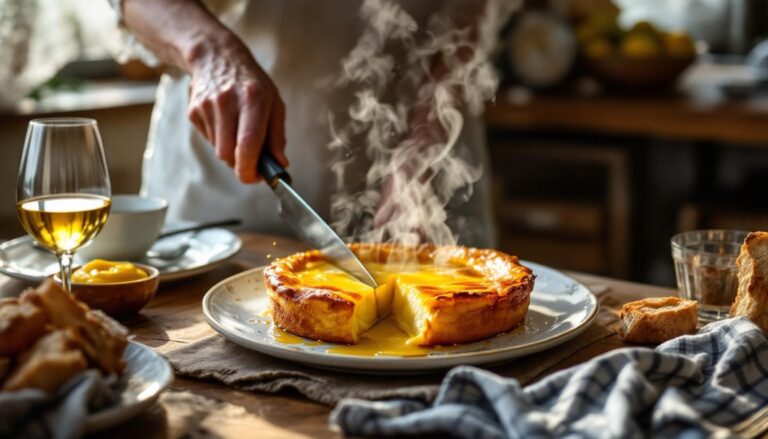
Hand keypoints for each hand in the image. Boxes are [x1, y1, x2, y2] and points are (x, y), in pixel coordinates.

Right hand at [186, 35, 287, 182]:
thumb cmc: (252, 83)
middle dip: (240, 164)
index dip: (250, 168)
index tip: (255, 177)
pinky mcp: (193, 111)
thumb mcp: (274, 102)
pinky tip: (225, 121)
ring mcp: (206, 106)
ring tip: (238, 129)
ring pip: (218, 150)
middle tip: (252, 161)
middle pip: (227, 154)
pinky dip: (220, 139)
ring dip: (231, 150)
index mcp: (252, 99)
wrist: (216, 56)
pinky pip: (209, 140)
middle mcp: (227, 102)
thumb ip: (277, 135)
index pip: (247, 143)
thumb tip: (280, 164)